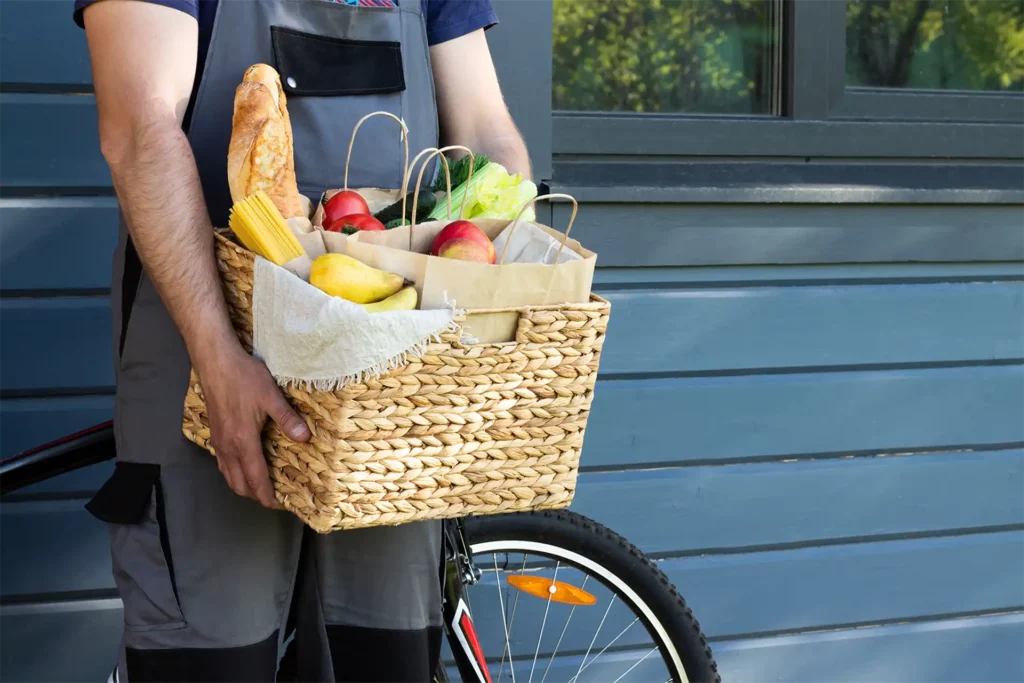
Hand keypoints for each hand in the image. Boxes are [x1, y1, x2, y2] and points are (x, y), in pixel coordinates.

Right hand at [198, 343, 310, 508]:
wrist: (215, 363)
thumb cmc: (244, 377)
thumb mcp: (270, 396)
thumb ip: (287, 418)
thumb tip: (305, 438)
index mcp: (243, 441)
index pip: (255, 478)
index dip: (265, 494)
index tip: (276, 505)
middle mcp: (228, 446)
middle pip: (239, 483)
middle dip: (254, 494)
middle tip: (271, 498)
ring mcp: (218, 441)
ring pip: (228, 475)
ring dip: (242, 485)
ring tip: (259, 487)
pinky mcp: (214, 433)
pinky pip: (222, 463)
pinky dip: (232, 473)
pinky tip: (242, 467)